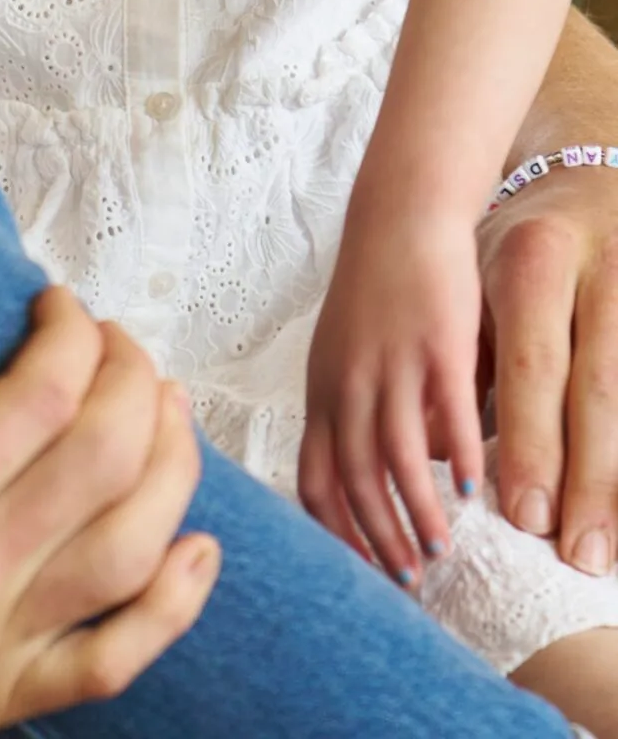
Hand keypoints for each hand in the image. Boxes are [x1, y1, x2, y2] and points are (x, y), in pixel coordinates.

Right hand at [0, 281, 219, 738]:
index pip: (45, 397)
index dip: (72, 335)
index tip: (60, 304)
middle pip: (105, 463)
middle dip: (131, 383)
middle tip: (118, 344)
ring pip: (128, 552)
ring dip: (171, 472)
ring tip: (168, 410)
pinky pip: (113, 660)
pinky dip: (170, 608)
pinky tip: (195, 551)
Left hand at [299, 202, 484, 586]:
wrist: (399, 213)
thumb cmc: (376, 287)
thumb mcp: (346, 353)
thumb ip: (355, 411)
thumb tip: (380, 474)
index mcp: (321, 387)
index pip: (313, 476)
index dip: (335, 531)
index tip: (360, 570)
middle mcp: (348, 380)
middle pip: (354, 477)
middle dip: (378, 536)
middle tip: (407, 578)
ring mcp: (391, 361)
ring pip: (397, 455)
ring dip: (418, 511)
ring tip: (441, 549)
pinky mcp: (436, 341)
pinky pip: (448, 413)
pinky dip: (462, 459)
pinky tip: (478, 491)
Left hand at [479, 161, 617, 574]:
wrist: (588, 184)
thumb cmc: (518, 255)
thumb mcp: (481, 286)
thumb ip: (464, 362)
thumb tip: (431, 456)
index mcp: (535, 261)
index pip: (534, 365)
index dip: (531, 444)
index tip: (519, 515)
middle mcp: (599, 272)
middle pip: (599, 392)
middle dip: (588, 479)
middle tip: (572, 552)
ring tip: (605, 551)